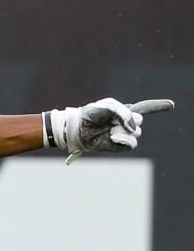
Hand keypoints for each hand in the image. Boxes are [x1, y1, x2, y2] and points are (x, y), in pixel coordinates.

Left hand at [46, 97, 173, 163]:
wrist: (79, 128)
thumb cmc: (91, 115)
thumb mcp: (108, 107)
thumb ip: (123, 112)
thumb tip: (133, 128)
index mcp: (124, 111)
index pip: (144, 108)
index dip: (158, 106)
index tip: (171, 105)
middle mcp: (126, 123)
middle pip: (140, 121)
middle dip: (127, 120)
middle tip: (110, 120)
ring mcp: (124, 134)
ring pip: (136, 133)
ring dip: (122, 130)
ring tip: (108, 129)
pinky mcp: (120, 145)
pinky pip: (132, 143)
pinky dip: (123, 140)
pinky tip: (112, 137)